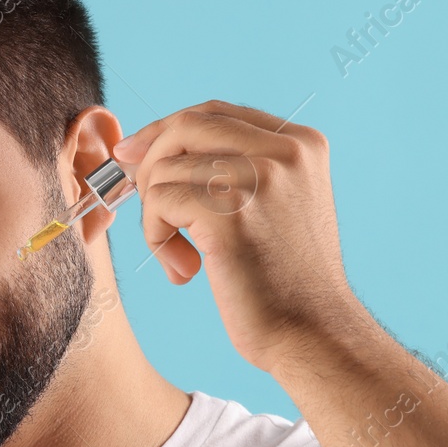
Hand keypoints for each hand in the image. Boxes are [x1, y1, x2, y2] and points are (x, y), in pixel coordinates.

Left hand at [112, 100, 365, 372]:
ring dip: (155, 216)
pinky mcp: (230, 213)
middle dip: (150, 167)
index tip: (134, 157)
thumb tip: (146, 148)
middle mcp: (285, 150)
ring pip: (164, 169)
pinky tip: (183, 269)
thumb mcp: (278, 207)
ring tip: (180, 257)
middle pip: (184, 128)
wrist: (313, 334)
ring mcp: (259, 178)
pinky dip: (156, 236)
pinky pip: (159, 201)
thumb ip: (235, 171)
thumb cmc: (286, 283)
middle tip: (152, 212)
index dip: (165, 132)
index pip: (213, 113)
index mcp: (301, 143)